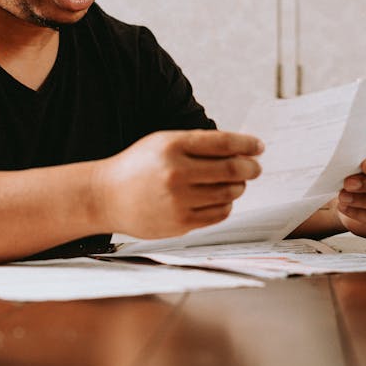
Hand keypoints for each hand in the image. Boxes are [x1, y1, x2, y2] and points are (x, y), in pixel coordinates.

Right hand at [94, 130, 263, 238]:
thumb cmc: (138, 167)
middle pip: (232, 170)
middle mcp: (176, 172)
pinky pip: (219, 213)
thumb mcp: (162, 142)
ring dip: (239, 187)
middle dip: (250, 168)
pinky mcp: (180, 223)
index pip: (223, 143)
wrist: (106, 196)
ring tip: (236, 183)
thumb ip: (197, 144)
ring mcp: (178, 200)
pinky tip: (221, 199)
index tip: (258, 147)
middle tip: (255, 167)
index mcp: (172, 146)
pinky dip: (226, 205)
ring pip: (229, 193)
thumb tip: (239, 150)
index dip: (247, 145)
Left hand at [338, 147, 365, 238]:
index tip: (364, 166)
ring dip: (364, 201)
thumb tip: (350, 165)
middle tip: (349, 184)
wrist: (356, 198)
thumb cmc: (362, 176)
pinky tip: (348, 209)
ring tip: (344, 197)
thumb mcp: (362, 165)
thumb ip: (361, 164)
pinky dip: (362, 215)